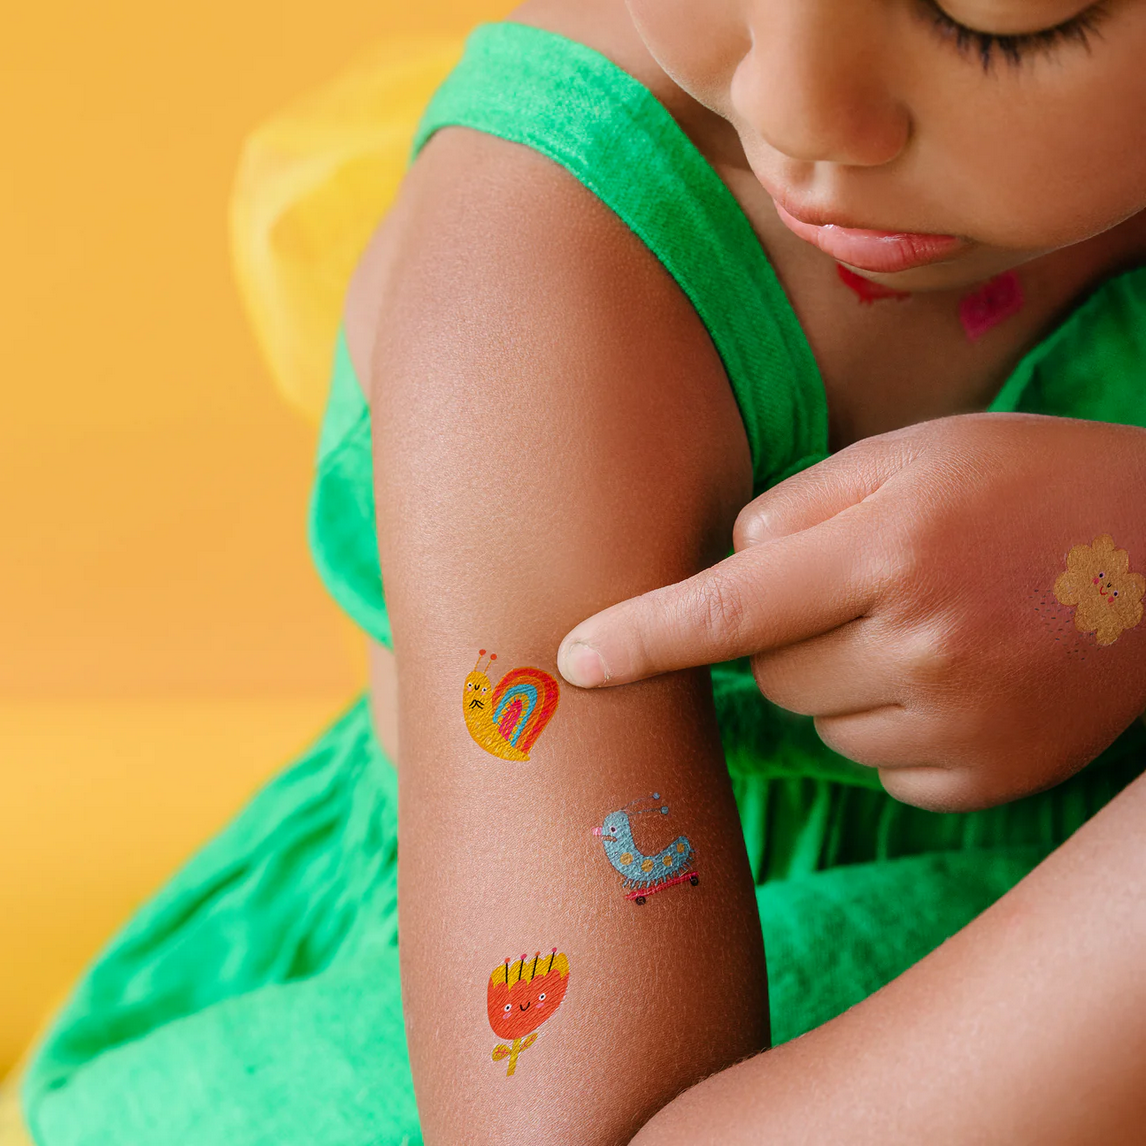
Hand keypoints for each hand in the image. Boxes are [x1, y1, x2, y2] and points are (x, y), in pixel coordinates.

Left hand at [558, 414, 1145, 810]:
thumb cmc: (1020, 486)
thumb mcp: (909, 456)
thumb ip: (796, 509)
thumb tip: (721, 577)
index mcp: (891, 549)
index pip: (727, 611)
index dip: (640, 638)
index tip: (569, 663)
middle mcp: (923, 648)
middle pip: (765, 673)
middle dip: (783, 633)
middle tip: (862, 585)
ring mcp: (959, 726)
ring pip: (815, 721)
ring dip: (838, 677)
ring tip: (924, 623)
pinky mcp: (982, 781)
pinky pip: (873, 763)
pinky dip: (887, 722)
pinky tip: (954, 674)